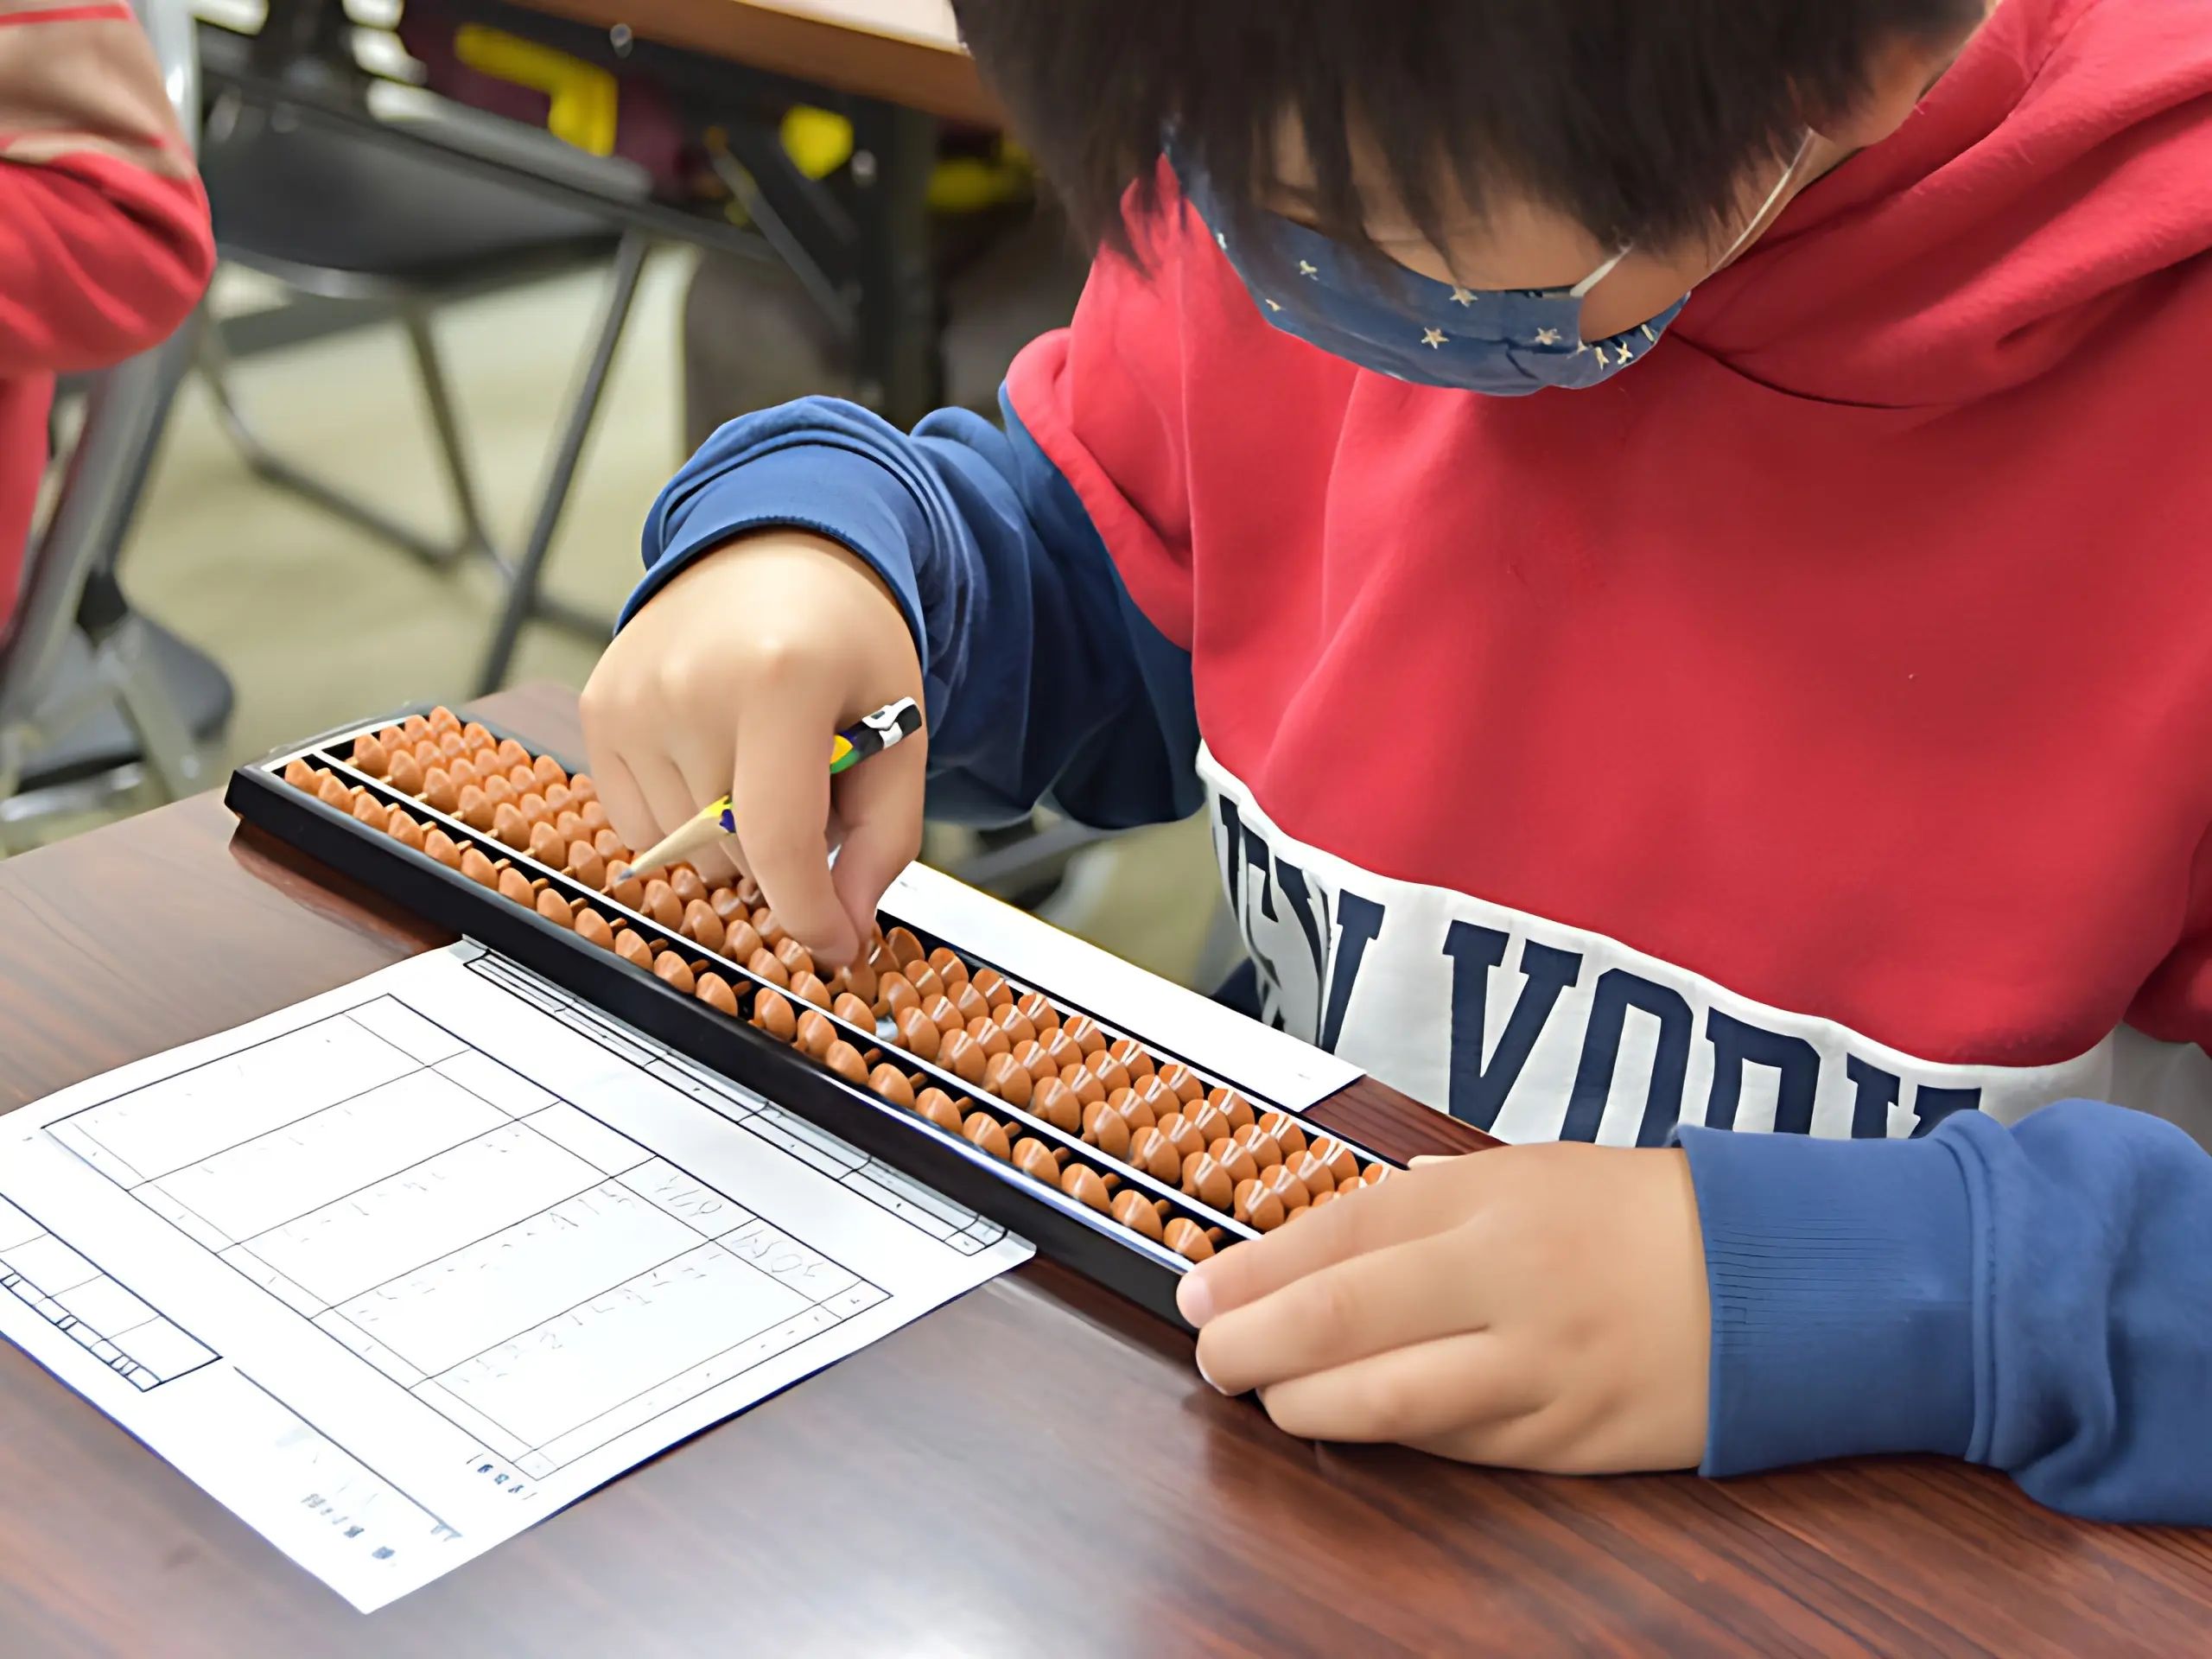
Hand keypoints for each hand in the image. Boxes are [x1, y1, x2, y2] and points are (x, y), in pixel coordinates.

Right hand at [580, 531, 925, 968]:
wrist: (779, 552)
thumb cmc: (844, 641)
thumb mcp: (898, 732)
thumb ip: (884, 840)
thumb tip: (841, 930)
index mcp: (780, 680)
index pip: (779, 842)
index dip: (810, 914)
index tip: (835, 946)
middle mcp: (690, 686)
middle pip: (733, 855)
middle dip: (783, 855)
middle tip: (811, 789)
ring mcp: (631, 699)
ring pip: (683, 853)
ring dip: (730, 838)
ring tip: (760, 761)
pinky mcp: (597, 710)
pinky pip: (637, 825)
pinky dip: (683, 818)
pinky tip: (715, 758)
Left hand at [1178, 1144, 1709, 1472]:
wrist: (1775, 1280)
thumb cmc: (1634, 1217)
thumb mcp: (1520, 1177)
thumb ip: (1416, 1212)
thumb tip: (1300, 1253)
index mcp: (1491, 1198)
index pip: (1339, 1234)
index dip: (1253, 1268)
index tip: (1199, 1289)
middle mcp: (1508, 1280)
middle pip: (1342, 1319)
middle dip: (1253, 1342)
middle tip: (1212, 1353)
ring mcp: (1539, 1369)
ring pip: (1387, 1402)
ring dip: (1307, 1403)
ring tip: (1268, 1394)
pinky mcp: (1567, 1442)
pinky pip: (1452, 1446)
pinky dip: (1391, 1435)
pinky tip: (1355, 1418)